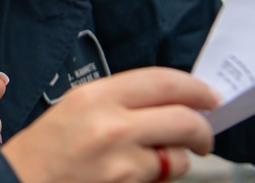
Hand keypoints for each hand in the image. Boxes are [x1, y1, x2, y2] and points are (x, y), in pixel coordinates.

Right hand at [0, 67, 219, 182]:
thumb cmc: (45, 150)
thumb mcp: (77, 108)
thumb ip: (121, 101)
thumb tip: (168, 102)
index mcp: (95, 95)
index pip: (161, 82)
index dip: (195, 88)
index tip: (209, 96)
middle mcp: (110, 124)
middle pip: (182, 119)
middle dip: (203, 129)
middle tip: (204, 134)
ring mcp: (119, 160)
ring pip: (177, 155)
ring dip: (178, 158)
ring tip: (156, 159)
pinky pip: (160, 178)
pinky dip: (159, 177)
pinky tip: (136, 174)